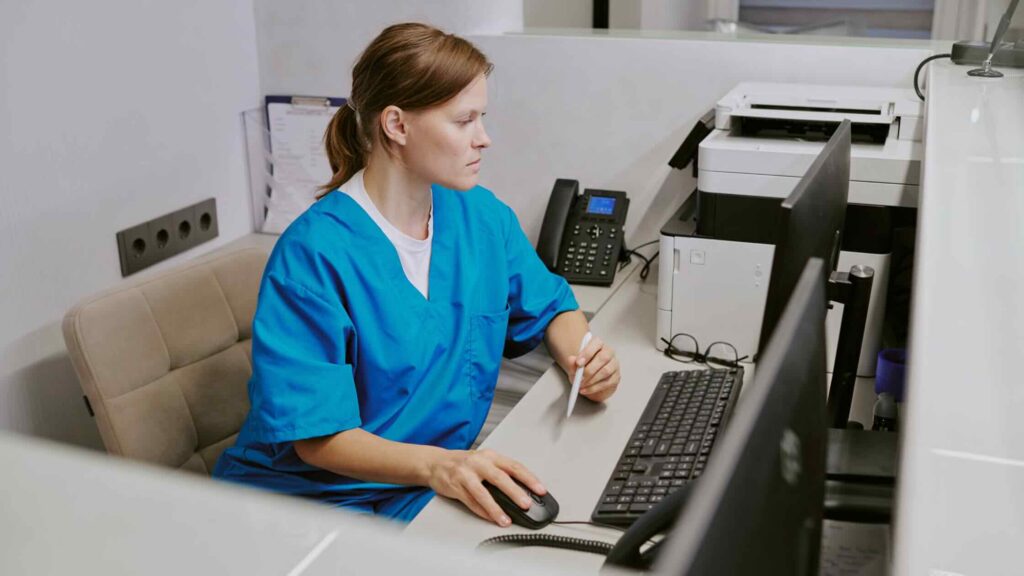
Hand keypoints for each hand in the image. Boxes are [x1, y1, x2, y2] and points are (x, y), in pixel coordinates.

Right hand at [427, 448, 545, 526]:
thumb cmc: (464, 463)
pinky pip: (470, 502)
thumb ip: (501, 472)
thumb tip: (523, 491)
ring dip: (496, 508)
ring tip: (506, 519)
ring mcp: (465, 474)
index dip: (529, 478)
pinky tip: (491, 518)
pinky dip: (482, 511)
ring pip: (483, 493)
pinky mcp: (455, 486)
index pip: (514, 466)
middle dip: (515, 492)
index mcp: (490, 456)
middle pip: (499, 478)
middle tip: (526, 504)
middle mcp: (478, 462)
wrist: (435, 462)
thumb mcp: (484, 461)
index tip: (540, 489)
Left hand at [568, 335, 619, 402]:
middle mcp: (609, 352)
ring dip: (591, 380)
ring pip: (606, 371)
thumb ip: (572, 363)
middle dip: (589, 370)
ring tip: (581, 385)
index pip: (596, 343)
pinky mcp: (616, 377)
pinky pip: (607, 383)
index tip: (578, 363)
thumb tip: (571, 359)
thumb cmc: (583, 369)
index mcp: (598, 344)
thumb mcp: (574, 366)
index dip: (587, 352)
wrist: (590, 381)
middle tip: (579, 378)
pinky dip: (594, 388)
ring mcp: (614, 364)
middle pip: (603, 358)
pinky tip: (586, 390)